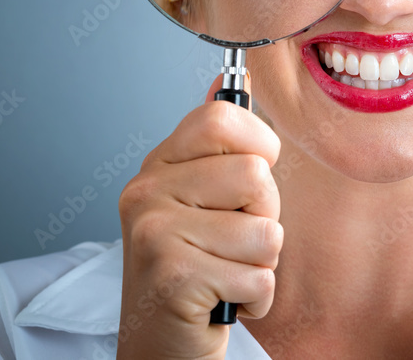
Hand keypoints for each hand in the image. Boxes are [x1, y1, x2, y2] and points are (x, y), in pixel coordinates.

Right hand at [116, 73, 281, 358]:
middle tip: (231, 244)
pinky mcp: (171, 276)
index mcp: (159, 165)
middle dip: (264, 217)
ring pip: (266, 230)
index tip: (246, 185)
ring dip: (262, 264)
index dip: (258, 148)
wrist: (160, 347)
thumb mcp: (200, 200)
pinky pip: (260, 277)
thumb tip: (230, 79)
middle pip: (256, 175)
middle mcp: (146, 190)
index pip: (223, 117)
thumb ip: (217, 146)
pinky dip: (255, 299)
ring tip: (226, 272)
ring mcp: (154, 231)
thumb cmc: (193, 271)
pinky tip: (223, 300)